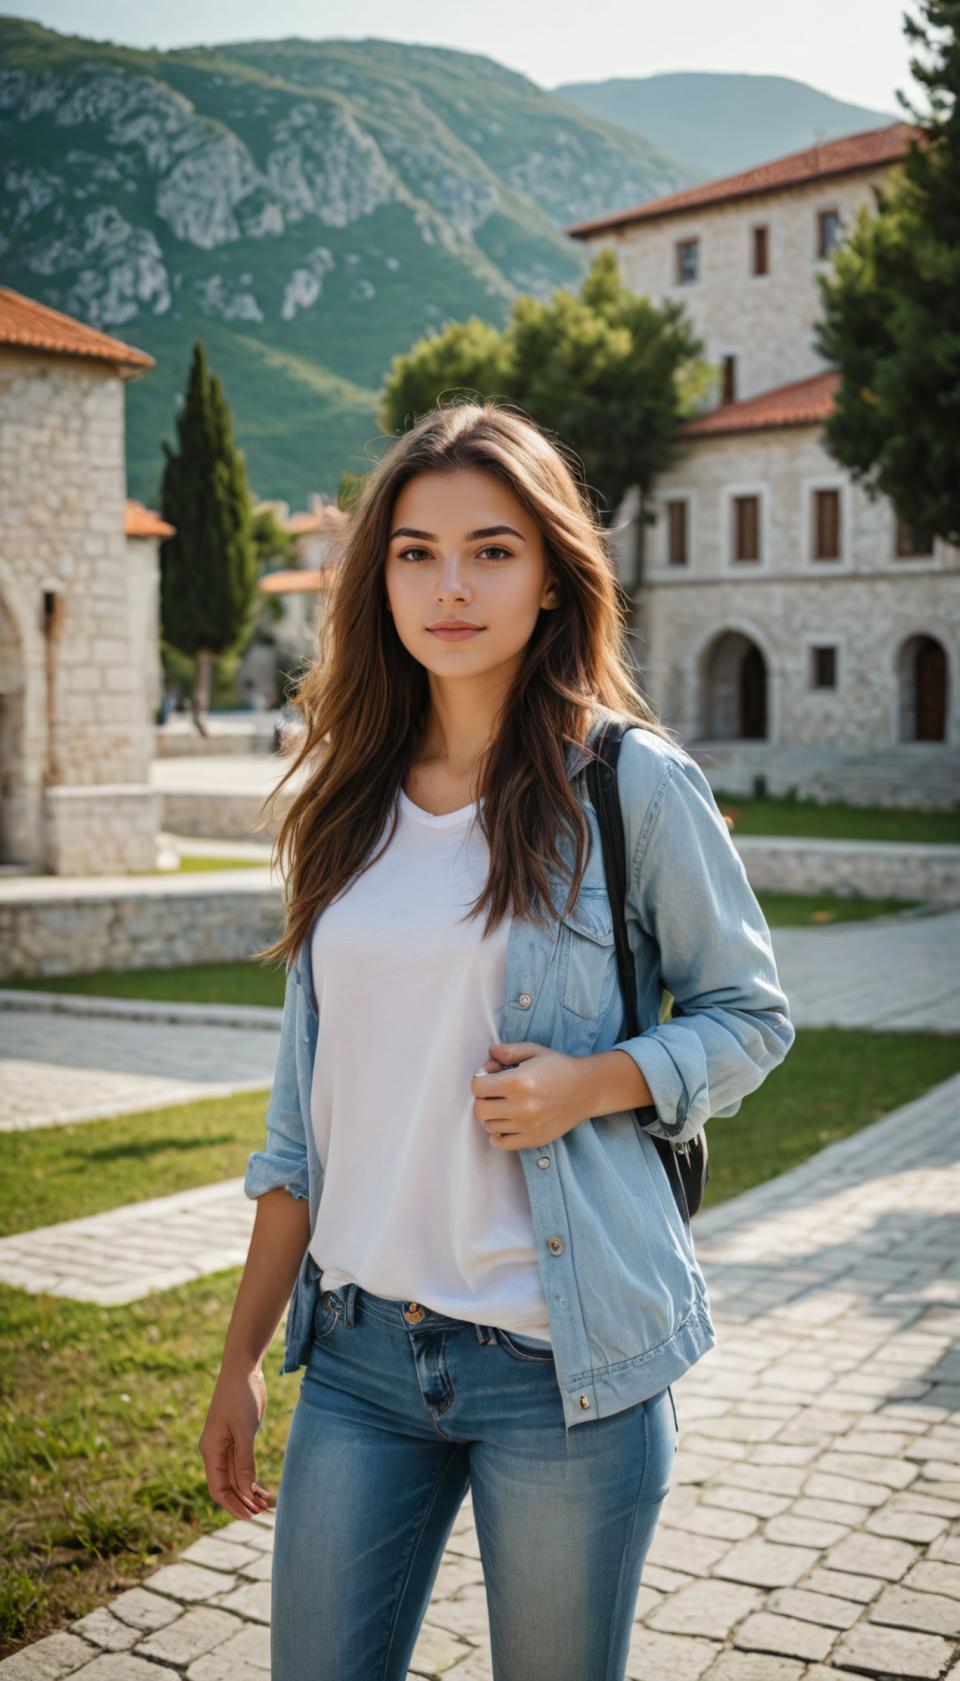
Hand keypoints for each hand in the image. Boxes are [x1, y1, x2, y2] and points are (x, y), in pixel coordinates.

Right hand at [198, 1368, 271, 1521]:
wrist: (243, 1370)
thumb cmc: (241, 1397)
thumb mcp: (244, 1430)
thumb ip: (244, 1461)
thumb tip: (245, 1491)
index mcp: (211, 1450)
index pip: (218, 1487)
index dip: (232, 1504)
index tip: (248, 1516)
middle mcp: (215, 1450)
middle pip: (226, 1485)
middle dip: (242, 1501)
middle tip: (261, 1513)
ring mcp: (225, 1444)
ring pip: (234, 1477)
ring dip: (247, 1492)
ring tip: (264, 1505)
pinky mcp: (237, 1437)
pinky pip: (240, 1464)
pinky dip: (250, 1477)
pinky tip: (262, 1487)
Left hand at [470, 1041, 590, 1150]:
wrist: (586, 1090)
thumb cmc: (559, 1068)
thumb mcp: (534, 1051)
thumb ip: (509, 1051)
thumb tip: (490, 1053)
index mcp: (518, 1082)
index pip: (477, 1087)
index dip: (480, 1079)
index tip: (490, 1077)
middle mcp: (521, 1107)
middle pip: (480, 1109)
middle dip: (483, 1098)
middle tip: (494, 1092)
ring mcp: (527, 1126)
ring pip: (488, 1126)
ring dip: (491, 1115)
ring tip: (503, 1105)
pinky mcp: (533, 1139)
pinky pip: (501, 1143)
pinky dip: (497, 1135)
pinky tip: (506, 1123)